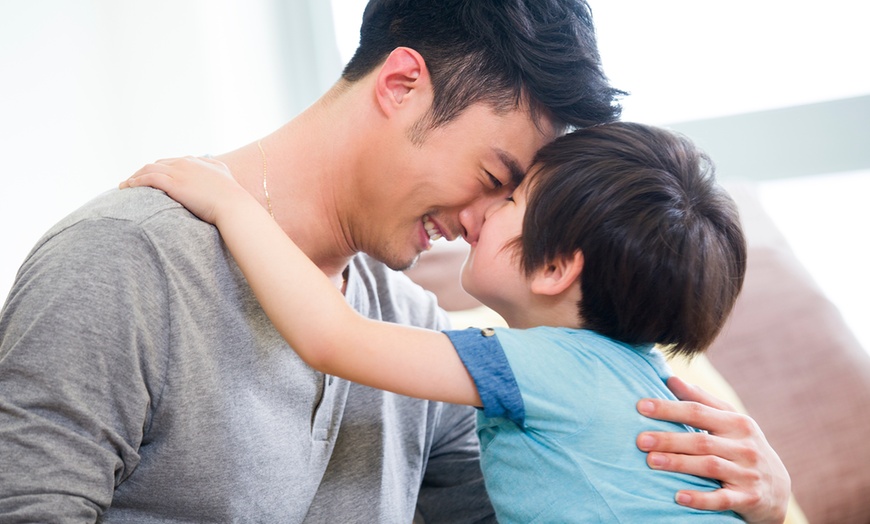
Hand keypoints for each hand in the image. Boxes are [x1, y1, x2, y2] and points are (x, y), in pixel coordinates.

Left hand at [120, 156, 247, 224]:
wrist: (234, 206)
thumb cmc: (233, 197)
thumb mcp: (225, 175)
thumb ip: (216, 168)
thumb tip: (212, 165)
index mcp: (198, 161)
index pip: (172, 162)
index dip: (160, 169)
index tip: (152, 177)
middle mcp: (186, 163)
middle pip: (158, 163)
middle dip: (144, 171)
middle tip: (134, 181)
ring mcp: (179, 172)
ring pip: (149, 168)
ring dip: (135, 175)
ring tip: (125, 185)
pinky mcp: (174, 183)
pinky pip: (149, 178)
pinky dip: (136, 181)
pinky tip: (128, 187)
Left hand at [636, 376, 788, 522]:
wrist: (777, 489)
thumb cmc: (742, 446)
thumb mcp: (730, 421)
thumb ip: (701, 400)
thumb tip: (670, 379)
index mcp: (737, 423)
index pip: (698, 411)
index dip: (669, 408)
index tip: (640, 406)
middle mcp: (744, 446)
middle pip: (701, 440)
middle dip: (669, 439)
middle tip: (640, 440)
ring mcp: (747, 473)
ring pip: (709, 467)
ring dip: (679, 464)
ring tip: (651, 461)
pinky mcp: (748, 498)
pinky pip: (722, 499)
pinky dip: (700, 498)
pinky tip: (678, 496)